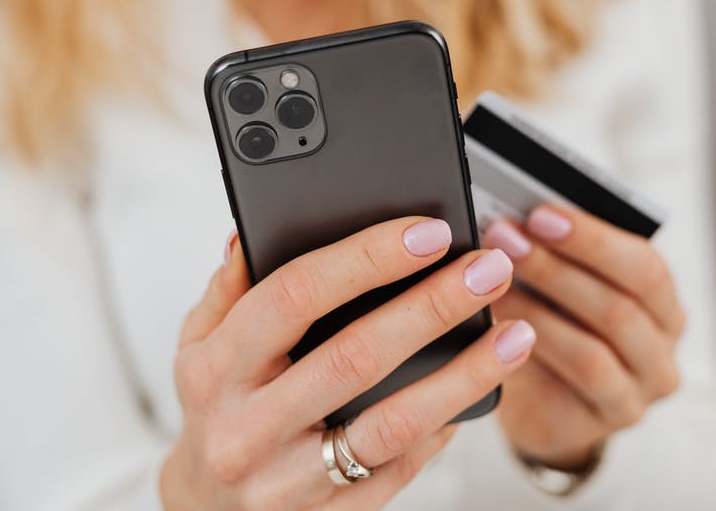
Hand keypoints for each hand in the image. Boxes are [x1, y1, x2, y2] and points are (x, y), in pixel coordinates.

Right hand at [161, 217, 535, 509]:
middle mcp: (249, 427)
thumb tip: (255, 232)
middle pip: (355, 356)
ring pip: (392, 424)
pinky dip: (446, 424)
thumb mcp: (199, 342)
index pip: (294, 296)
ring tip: (515, 335)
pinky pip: (402, 467)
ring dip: (463, 375)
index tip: (428, 233)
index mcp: (215, 369)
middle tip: (488, 270)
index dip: (366, 258)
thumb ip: (231, 287)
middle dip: (432, 306)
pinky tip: (481, 387)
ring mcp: (291, 478)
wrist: (208, 509)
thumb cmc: (216, 407)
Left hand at [483, 206, 685, 469]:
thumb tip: (516, 217)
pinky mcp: (607, 423)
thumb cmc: (554, 326)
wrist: (542, 404)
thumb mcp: (560, 287)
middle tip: (505, 238)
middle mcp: (663, 350)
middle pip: (619, 306)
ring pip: (594, 349)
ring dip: (537, 311)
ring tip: (490, 282)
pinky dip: (533, 351)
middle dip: (555, 267)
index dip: (591, 238)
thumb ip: (555, 253)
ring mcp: (639, 394)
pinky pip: (571, 389)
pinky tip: (497, 330)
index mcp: (662, 303)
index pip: (643, 266)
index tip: (539, 214)